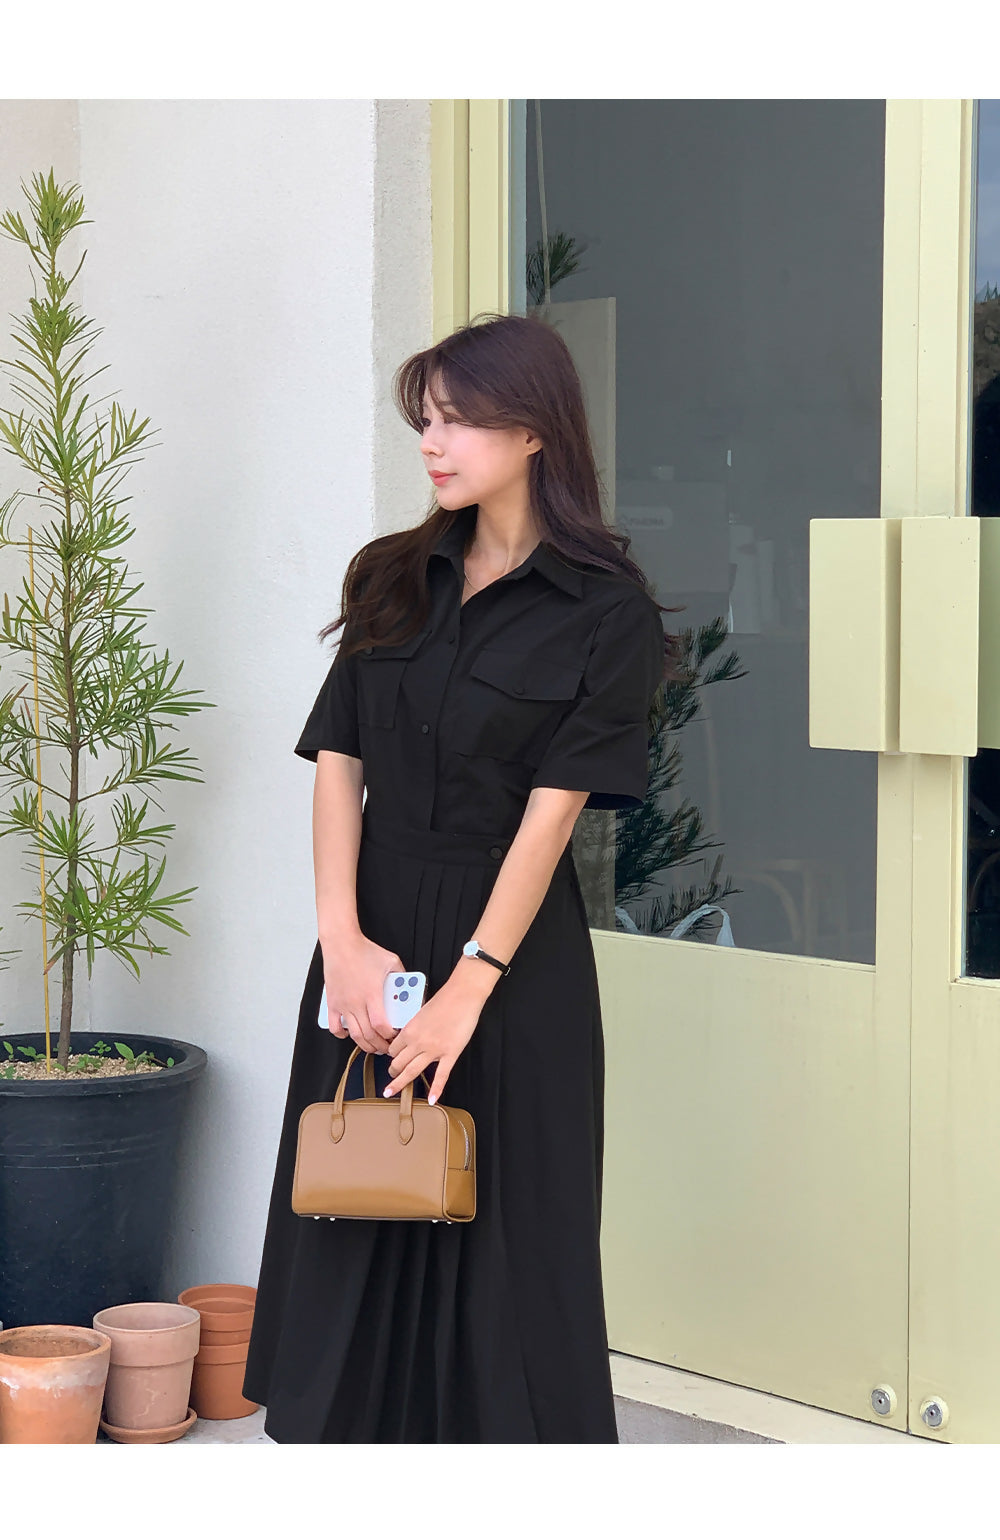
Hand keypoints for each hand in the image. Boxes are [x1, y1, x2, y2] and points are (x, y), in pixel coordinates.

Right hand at [321, 930, 401, 1055]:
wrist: (341, 944)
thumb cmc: (365, 951)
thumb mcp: (392, 961)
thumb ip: (402, 976)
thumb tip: (410, 987)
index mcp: (373, 995)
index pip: (382, 1026)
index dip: (390, 1036)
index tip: (395, 1037)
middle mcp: (357, 1003)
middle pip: (369, 1035)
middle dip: (380, 1045)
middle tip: (386, 1047)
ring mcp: (344, 1005)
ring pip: (354, 1035)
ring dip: (365, 1045)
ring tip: (373, 1046)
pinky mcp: (333, 1003)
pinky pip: (335, 1026)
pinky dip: (341, 1035)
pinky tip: (348, 1035)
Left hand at [382, 974, 487, 1104]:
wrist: (462, 995)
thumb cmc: (444, 999)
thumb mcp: (421, 1011)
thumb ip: (414, 1027)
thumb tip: (411, 1036)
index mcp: (409, 1030)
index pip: (393, 1049)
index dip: (391, 1056)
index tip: (391, 1060)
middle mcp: (418, 1042)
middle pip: (398, 1063)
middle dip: (393, 1072)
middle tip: (391, 1077)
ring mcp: (434, 1050)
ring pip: (412, 1071)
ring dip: (400, 1082)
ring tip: (393, 1090)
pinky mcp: (450, 1054)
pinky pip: (441, 1075)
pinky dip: (436, 1089)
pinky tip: (432, 1099)